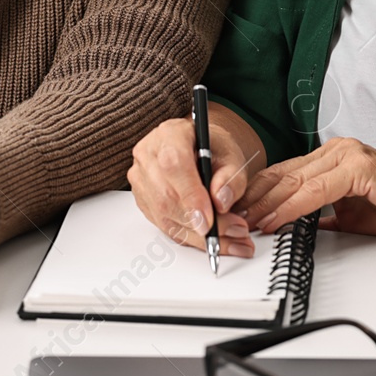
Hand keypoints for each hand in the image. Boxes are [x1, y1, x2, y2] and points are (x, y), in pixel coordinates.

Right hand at [128, 110, 258, 257]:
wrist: (201, 151)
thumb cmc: (215, 150)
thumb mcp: (232, 156)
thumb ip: (231, 178)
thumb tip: (221, 202)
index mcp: (170, 134)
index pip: (173, 164)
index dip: (190, 195)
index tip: (209, 220)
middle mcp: (148, 155)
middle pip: (166, 195)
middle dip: (200, 223)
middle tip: (234, 233)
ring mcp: (141, 178)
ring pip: (164, 215)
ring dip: (199, 236)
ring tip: (232, 241)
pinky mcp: (143, 200)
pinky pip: (165, 225)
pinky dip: (192, 238)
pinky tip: (215, 241)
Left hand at [243, 137, 375, 241]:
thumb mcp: (351, 217)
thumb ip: (322, 216)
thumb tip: (293, 228)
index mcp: (334, 159)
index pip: (285, 174)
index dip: (258, 194)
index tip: (238, 213)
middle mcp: (338, 150)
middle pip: (283, 174)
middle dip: (253, 198)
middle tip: (231, 218)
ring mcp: (349, 155)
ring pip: (295, 180)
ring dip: (266, 204)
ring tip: (245, 221)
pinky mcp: (360, 167)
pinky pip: (317, 190)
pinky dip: (292, 206)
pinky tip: (276, 219)